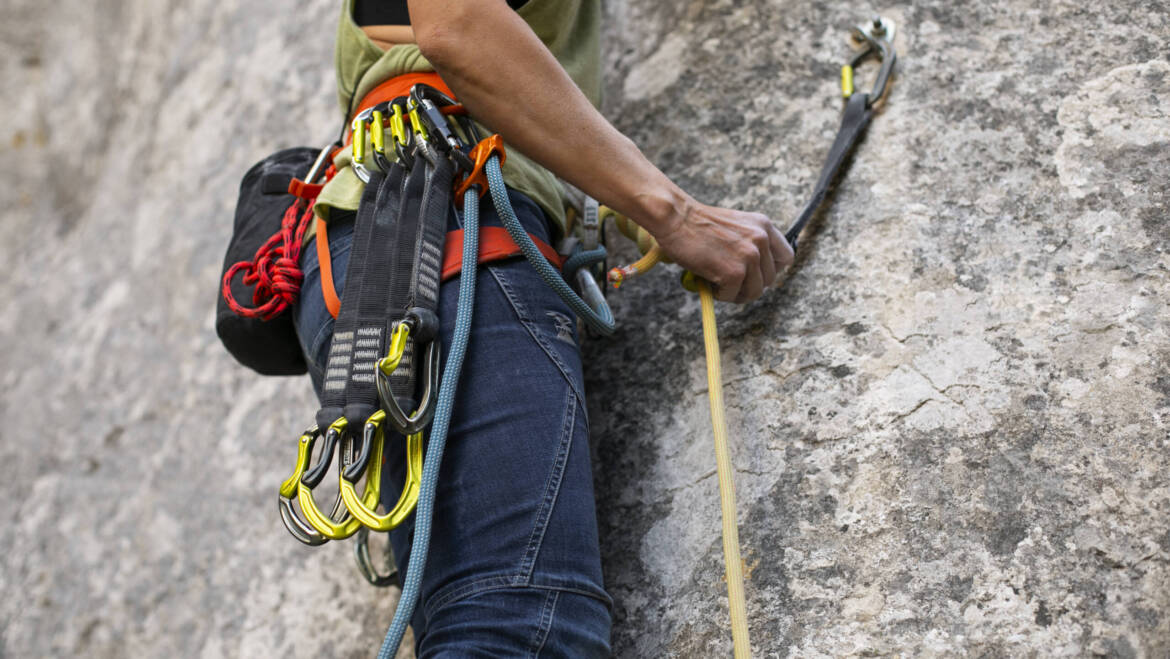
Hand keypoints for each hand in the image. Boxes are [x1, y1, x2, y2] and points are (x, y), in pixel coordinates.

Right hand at [654, 201, 793, 303]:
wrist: (676, 218)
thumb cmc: (697, 224)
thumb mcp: (736, 226)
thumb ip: (750, 243)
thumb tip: (755, 274)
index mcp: (764, 226)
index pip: (785, 258)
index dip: (770, 270)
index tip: (755, 273)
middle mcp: (761, 240)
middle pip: (769, 279)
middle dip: (749, 284)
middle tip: (729, 281)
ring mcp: (749, 257)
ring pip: (754, 292)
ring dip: (735, 292)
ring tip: (717, 282)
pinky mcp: (734, 273)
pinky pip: (733, 295)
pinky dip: (719, 294)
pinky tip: (708, 280)